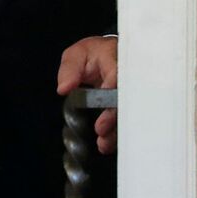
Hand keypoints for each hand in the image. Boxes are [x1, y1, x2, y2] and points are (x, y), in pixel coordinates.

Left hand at [57, 35, 118, 154]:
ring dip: (117, 129)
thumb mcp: (77, 55)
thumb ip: (69, 69)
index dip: (110, 93)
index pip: (117, 76)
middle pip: (127, 98)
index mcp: (115, 60)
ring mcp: (132, 90)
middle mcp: (128, 76)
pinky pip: (128, 118)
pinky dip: (118, 132)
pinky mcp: (130, 102)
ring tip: (104, 143)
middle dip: (115, 117)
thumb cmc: (94, 54)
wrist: (110, 54)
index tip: (101, 110)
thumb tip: (64, 88)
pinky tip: (108, 144)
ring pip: (130, 111)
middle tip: (101, 130)